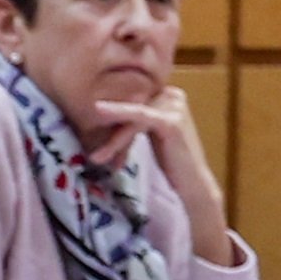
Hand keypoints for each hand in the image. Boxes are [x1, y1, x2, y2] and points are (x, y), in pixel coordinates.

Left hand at [92, 87, 235, 266]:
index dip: (111, 113)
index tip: (88, 127)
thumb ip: (136, 118)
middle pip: (131, 104)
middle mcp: (173, 95)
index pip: (132, 97)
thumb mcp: (151, 133)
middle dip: (109, 127)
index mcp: (168, 94)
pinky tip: (98, 111)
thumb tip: (98, 108)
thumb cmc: (171, 162)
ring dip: (111, 136)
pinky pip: (138, 116)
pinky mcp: (171, 121)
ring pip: (131, 114)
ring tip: (96, 156)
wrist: (192, 185)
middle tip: (90, 144)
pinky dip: (118, 116)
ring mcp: (174, 107)